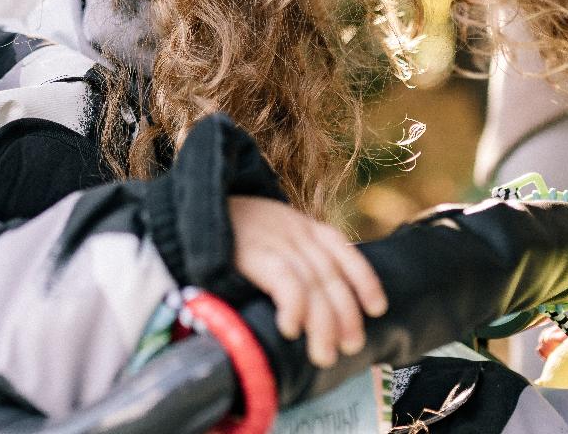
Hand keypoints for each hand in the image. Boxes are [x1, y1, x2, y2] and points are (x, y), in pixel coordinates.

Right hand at [228, 196, 387, 368]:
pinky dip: (295, 309)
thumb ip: (289, 254)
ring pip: (314, 287)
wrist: (189, 212)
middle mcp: (295, 232)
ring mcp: (277, 241)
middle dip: (346, 315)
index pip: (343, 250)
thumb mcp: (266, 230)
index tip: (378, 308)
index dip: (364, 279)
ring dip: (324, 325)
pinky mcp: (256, 254)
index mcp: (301, 225)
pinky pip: (287, 284)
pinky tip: (292, 331)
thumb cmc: (227, 231)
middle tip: (350, 347)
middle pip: (332, 277)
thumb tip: (309, 300)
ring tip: (324, 355)